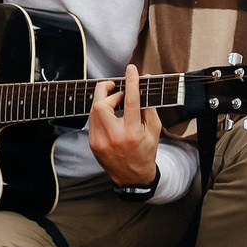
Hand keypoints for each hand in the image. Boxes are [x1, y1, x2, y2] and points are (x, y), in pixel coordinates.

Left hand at [88, 63, 163, 189]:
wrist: (132, 177)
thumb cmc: (146, 151)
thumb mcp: (154, 129)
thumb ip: (149, 105)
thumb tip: (144, 83)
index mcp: (132, 133)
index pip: (130, 101)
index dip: (131, 82)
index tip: (131, 69)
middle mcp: (113, 137)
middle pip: (101, 103)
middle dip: (107, 89)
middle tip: (117, 88)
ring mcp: (100, 141)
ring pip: (94, 109)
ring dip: (104, 100)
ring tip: (115, 100)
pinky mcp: (92, 143)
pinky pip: (93, 120)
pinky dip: (101, 112)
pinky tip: (110, 114)